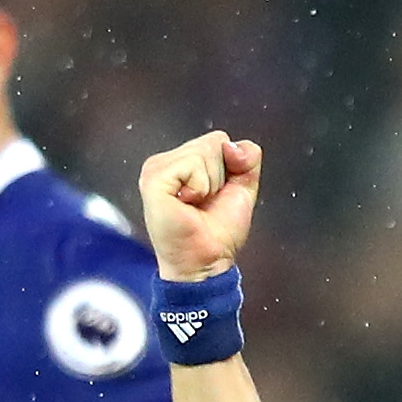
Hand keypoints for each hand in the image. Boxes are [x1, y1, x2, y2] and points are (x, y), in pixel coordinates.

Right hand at [138, 131, 262, 282]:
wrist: (208, 261)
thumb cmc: (218, 232)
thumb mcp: (243, 187)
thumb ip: (248, 158)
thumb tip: (232, 146)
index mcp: (181, 162)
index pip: (218, 140)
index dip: (230, 168)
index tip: (216, 196)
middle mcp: (165, 162)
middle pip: (213, 142)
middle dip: (221, 175)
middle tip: (205, 203)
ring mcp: (155, 169)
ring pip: (203, 152)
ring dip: (211, 184)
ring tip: (196, 205)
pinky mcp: (153, 180)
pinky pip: (192, 165)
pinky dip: (200, 187)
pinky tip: (187, 204)